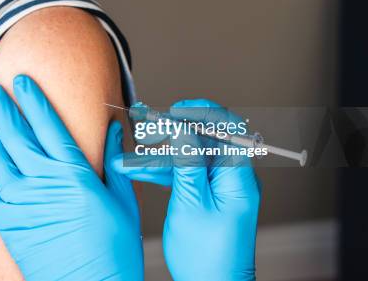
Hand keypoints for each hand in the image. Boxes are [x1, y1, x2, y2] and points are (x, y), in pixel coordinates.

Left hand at [0, 75, 143, 280]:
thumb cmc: (113, 249)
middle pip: (17, 135)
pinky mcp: (8, 223)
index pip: (49, 126)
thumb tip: (112, 129)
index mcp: (75, 174)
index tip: (23, 80)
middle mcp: (44, 183)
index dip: (34, 100)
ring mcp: (22, 203)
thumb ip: (115, 162)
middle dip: (3, 108)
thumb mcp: (123, 201)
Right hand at [113, 99, 259, 280]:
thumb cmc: (208, 256)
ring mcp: (220, 187)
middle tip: (145, 130)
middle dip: (171, 134)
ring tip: (130, 158)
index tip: (176, 110)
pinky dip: (164, 172)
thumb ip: (187, 161)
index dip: (202, 113)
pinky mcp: (208, 196)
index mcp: (237, 177)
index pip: (227, 129)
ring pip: (189, 157)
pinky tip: (139, 171)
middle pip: (203, 140)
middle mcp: (232, 178)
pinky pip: (186, 174)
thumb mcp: (191, 202)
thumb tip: (183, 128)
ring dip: (159, 157)